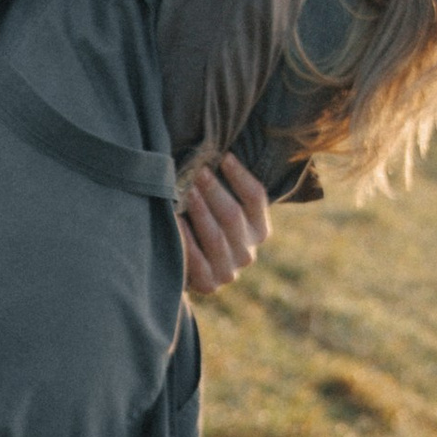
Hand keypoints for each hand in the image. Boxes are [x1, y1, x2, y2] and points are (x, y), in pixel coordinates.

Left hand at [180, 151, 271, 300]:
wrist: (185, 273)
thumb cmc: (201, 229)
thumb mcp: (218, 210)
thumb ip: (222, 190)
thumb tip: (212, 152)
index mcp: (259, 231)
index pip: (256, 198)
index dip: (240, 176)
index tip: (224, 157)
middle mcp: (248, 253)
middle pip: (233, 215)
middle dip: (214, 190)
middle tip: (198, 171)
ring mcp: (230, 271)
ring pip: (216, 235)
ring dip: (200, 211)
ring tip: (186, 191)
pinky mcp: (210, 284)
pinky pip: (197, 258)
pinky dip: (186, 238)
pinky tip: (176, 220)